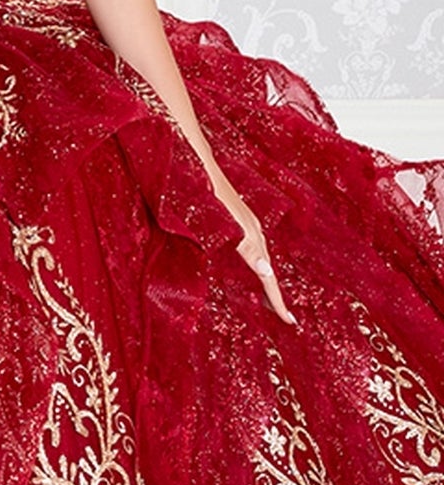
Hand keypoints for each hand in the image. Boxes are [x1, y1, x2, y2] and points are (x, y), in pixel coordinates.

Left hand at [209, 170, 295, 324]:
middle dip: (276, 295)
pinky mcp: (239, 221)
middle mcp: (254, 231)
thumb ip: (246, 247)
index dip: (277, 300)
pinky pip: (254, 251)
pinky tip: (253, 270)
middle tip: (285, 319)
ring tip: (272, 302)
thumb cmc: (206, 193)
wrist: (197, 163)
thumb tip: (268, 270)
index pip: (269, 275)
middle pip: (269, 270)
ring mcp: (247, 225)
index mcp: (252, 236)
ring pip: (262, 260)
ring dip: (267, 282)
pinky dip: (257, 267)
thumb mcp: (224, 222)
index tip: (288, 321)